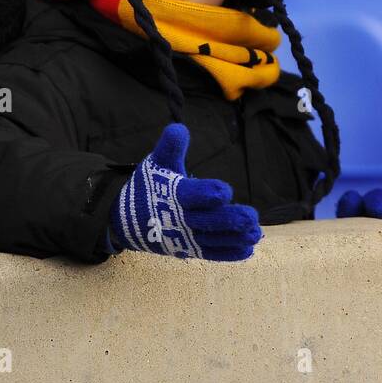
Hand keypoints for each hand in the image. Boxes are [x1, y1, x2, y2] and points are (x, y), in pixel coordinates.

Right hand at [107, 123, 262, 261]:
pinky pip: (209, 253)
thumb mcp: (155, 164)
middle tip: (252, 217)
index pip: (191, 196)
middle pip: (206, 222)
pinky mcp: (188, 249)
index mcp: (172, 196)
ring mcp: (183, 238)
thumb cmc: (146, 187)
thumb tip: (179, 129)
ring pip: (211, 240)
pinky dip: (227, 254)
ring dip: (234, 238)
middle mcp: (178, 219)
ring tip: (256, 234)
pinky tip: (247, 250)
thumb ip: (169, 147)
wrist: (125, 220)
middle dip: (229, 220)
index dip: (208, 194)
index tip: (226, 191)